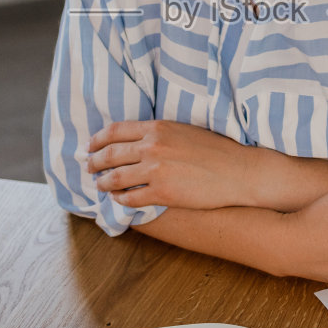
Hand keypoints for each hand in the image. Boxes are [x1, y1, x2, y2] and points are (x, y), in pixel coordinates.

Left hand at [87, 120, 267, 209]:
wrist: (238, 171)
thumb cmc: (215, 150)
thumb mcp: (183, 130)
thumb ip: (157, 132)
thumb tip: (135, 139)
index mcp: (157, 128)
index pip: (114, 131)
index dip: (97, 140)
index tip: (90, 146)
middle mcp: (152, 147)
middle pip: (110, 154)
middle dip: (94, 162)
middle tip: (89, 168)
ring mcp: (156, 171)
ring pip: (115, 178)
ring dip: (103, 183)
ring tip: (100, 186)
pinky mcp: (163, 193)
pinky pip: (131, 199)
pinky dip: (120, 200)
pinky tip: (120, 200)